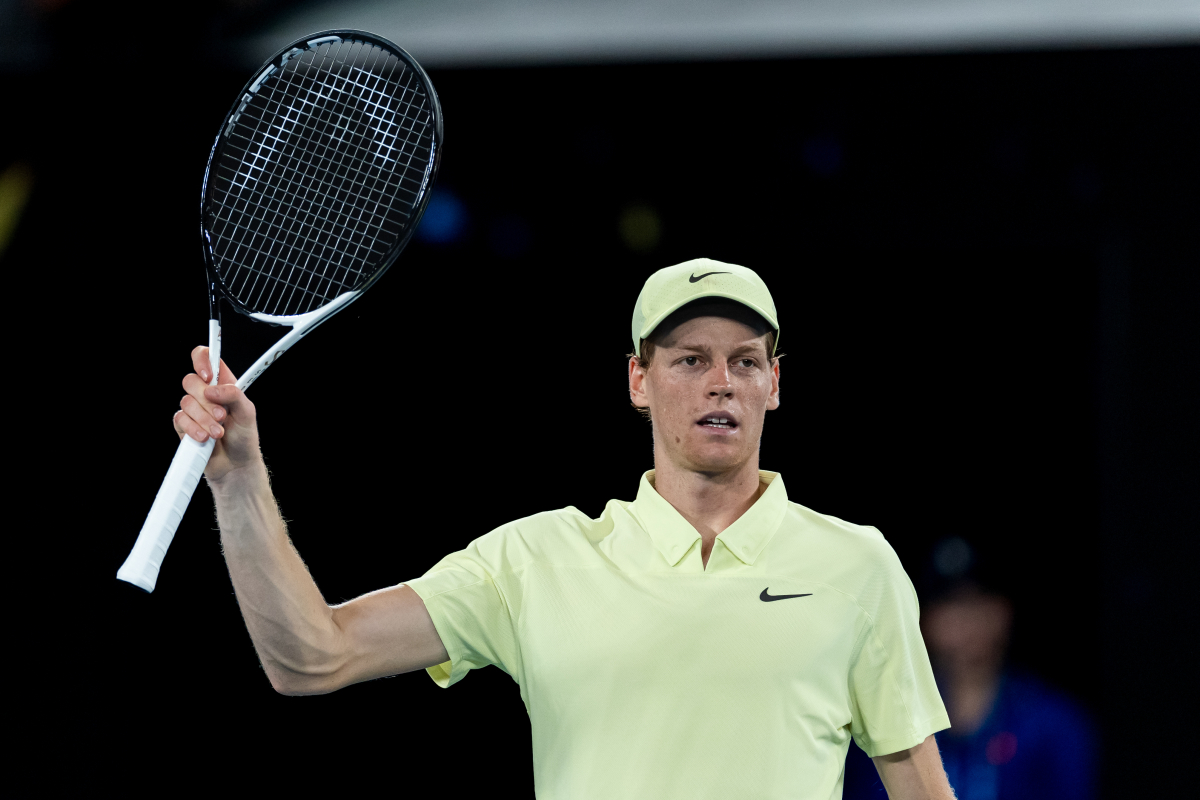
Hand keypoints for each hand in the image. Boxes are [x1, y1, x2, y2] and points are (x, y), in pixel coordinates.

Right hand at [172, 346, 261, 482]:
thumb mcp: (248, 413)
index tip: (208, 377)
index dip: (202, 360)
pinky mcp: (184, 426)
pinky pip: (179, 419)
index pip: (206, 359)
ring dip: (203, 419)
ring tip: (218, 433)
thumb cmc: (244, 437)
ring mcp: (193, 410)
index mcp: (223, 384)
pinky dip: (192, 429)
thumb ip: (234, 395)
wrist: (235, 465)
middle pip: (190, 381)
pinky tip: (204, 438)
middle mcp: (206, 394)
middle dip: (206, 401)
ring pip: (185, 402)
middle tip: (222, 416)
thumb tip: (212, 388)